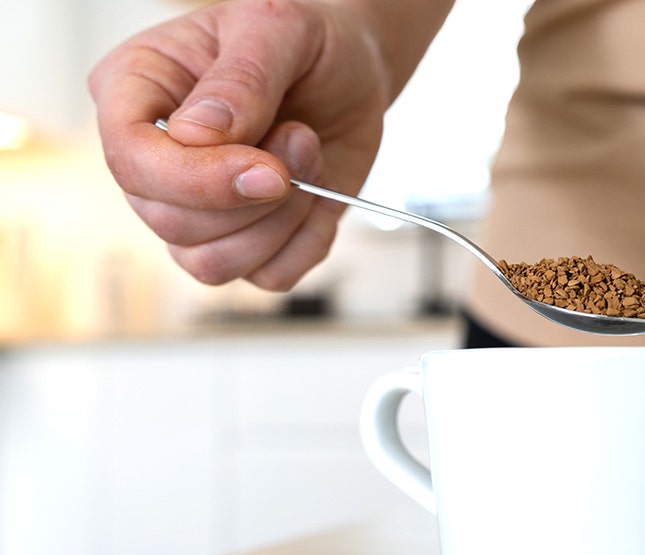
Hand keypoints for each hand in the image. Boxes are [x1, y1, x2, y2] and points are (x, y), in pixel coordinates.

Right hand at [88, 0, 393, 289]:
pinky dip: (308, 242)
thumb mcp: (278, 27)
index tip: (268, 172)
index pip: (131, 160)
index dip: (196, 179)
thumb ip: (241, 78)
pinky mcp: (246, 239)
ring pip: (212, 263)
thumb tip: (198, 136)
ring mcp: (196, 207)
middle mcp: (155, 159)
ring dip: (282, 222)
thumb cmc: (303, 41)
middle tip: (303, 137)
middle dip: (255, 197)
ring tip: (311, 156)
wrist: (352, 69)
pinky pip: (268, 275)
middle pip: (171, 222)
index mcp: (135, 91)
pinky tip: (320, 193)